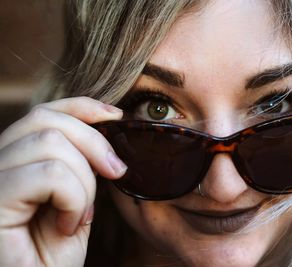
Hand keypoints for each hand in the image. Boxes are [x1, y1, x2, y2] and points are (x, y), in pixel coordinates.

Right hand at [0, 97, 124, 266]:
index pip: (42, 113)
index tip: (116, 117)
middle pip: (46, 120)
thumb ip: (80, 163)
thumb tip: (107, 124)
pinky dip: (74, 198)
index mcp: (12, 161)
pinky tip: (68, 225)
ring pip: (51, 143)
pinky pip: (49, 174)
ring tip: (80, 214)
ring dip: (84, 181)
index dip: (81, 107)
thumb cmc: (55, 253)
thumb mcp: (76, 199)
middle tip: (116, 173)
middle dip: (94, 143)